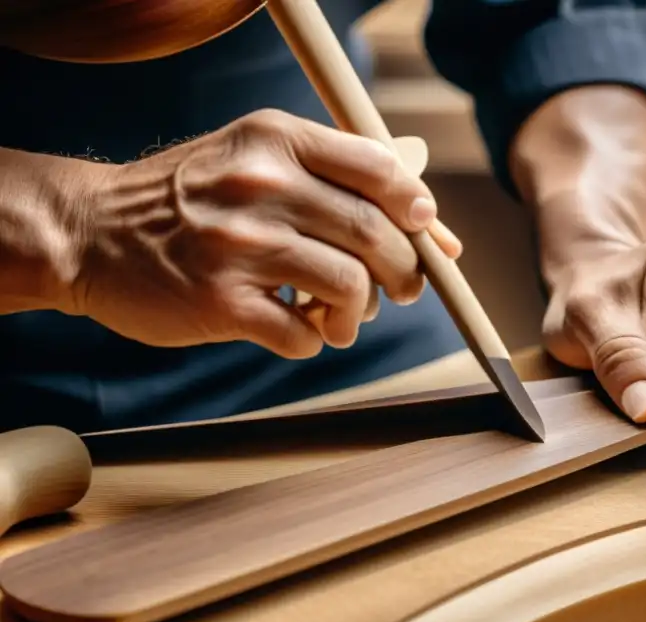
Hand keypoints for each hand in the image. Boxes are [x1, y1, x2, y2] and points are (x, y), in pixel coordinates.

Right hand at [62, 108, 460, 357]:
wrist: (92, 232)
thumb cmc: (194, 200)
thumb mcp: (258, 159)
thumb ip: (342, 180)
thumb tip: (437, 225)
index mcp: (275, 140)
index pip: (380, 168)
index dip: (417, 207)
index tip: (422, 232)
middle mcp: (260, 186)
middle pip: (376, 235)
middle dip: (403, 273)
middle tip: (397, 290)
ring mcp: (239, 246)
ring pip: (350, 289)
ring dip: (358, 314)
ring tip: (341, 317)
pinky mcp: (221, 304)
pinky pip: (305, 336)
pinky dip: (313, 340)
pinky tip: (294, 326)